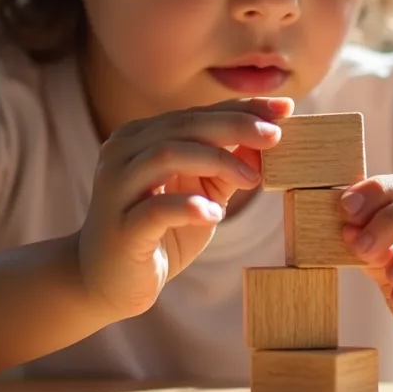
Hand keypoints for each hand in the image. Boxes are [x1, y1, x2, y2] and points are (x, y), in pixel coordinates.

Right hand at [78, 96, 293, 319]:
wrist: (106, 282)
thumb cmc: (158, 233)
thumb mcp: (200, 195)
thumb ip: (226, 168)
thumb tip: (268, 140)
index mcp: (140, 138)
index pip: (196, 114)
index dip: (241, 108)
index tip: (286, 109)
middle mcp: (123, 154)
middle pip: (184, 127)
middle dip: (235, 126)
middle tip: (275, 136)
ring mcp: (117, 190)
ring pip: (166, 155)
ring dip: (216, 161)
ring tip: (251, 179)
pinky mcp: (121, 229)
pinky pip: (154, 210)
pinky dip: (189, 206)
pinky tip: (214, 213)